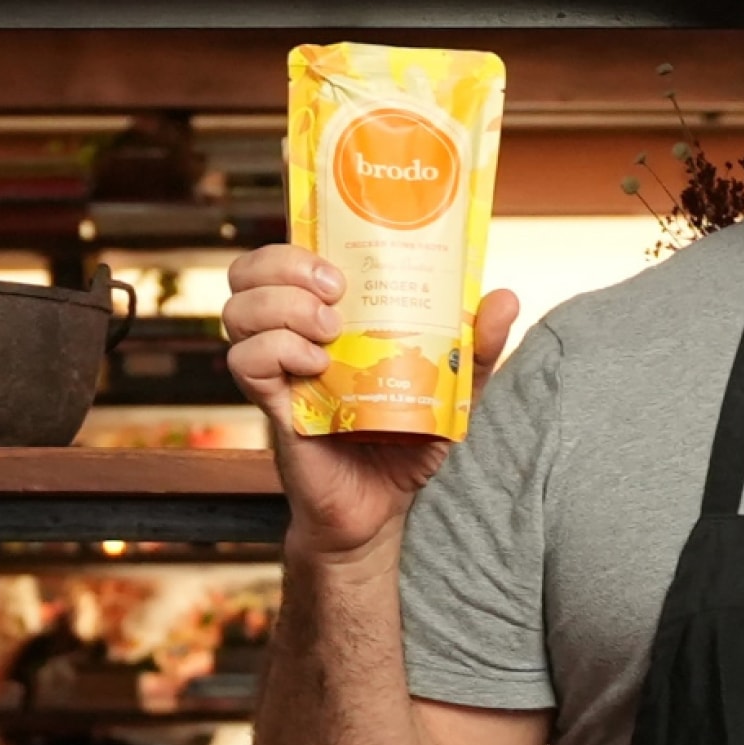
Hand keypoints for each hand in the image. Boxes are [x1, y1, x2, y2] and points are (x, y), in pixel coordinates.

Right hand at [221, 243, 520, 557]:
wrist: (379, 511)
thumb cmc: (407, 442)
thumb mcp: (454, 390)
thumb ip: (477, 348)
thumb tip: (506, 297)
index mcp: (331, 316)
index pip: (291, 255)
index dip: (297, 233)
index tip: (339, 241)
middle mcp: (293, 334)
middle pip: (249, 269)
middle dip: (286, 261)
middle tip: (336, 288)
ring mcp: (278, 369)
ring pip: (237, 308)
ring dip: (283, 305)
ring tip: (332, 332)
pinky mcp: (273, 405)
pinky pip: (245, 361)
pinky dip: (277, 351)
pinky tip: (318, 364)